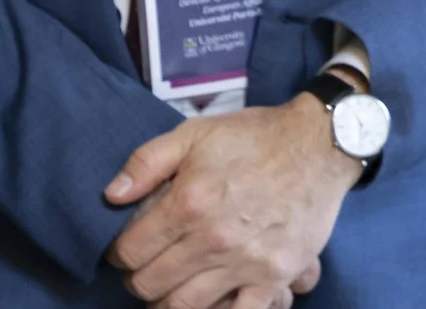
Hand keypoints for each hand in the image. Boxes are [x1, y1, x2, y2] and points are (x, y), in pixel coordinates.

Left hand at [103, 96, 356, 306]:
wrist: (315, 146)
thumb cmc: (250, 137)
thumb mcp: (191, 134)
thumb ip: (145, 164)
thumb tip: (110, 195)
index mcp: (189, 203)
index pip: (133, 250)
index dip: (118, 255)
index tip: (120, 253)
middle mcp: (215, 240)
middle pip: (155, 284)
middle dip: (138, 281)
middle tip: (139, 273)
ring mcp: (248, 264)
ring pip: (190, 306)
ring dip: (168, 302)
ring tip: (166, 290)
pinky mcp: (277, 277)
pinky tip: (209, 302)